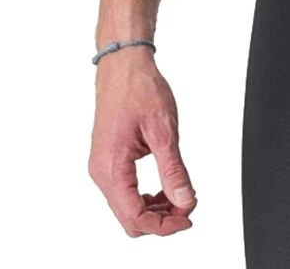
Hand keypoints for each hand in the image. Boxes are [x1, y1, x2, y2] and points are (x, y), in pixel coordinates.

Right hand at [88, 46, 197, 236]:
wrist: (123, 65)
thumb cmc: (139, 89)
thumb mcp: (164, 130)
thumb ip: (174, 170)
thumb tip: (185, 200)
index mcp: (111, 167)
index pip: (134, 217)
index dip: (164, 225)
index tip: (188, 217)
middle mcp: (102, 171)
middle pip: (129, 218)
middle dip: (160, 219)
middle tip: (187, 206)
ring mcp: (102, 166)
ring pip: (126, 207)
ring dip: (154, 208)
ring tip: (180, 195)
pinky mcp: (108, 160)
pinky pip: (124, 191)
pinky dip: (145, 196)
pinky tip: (165, 186)